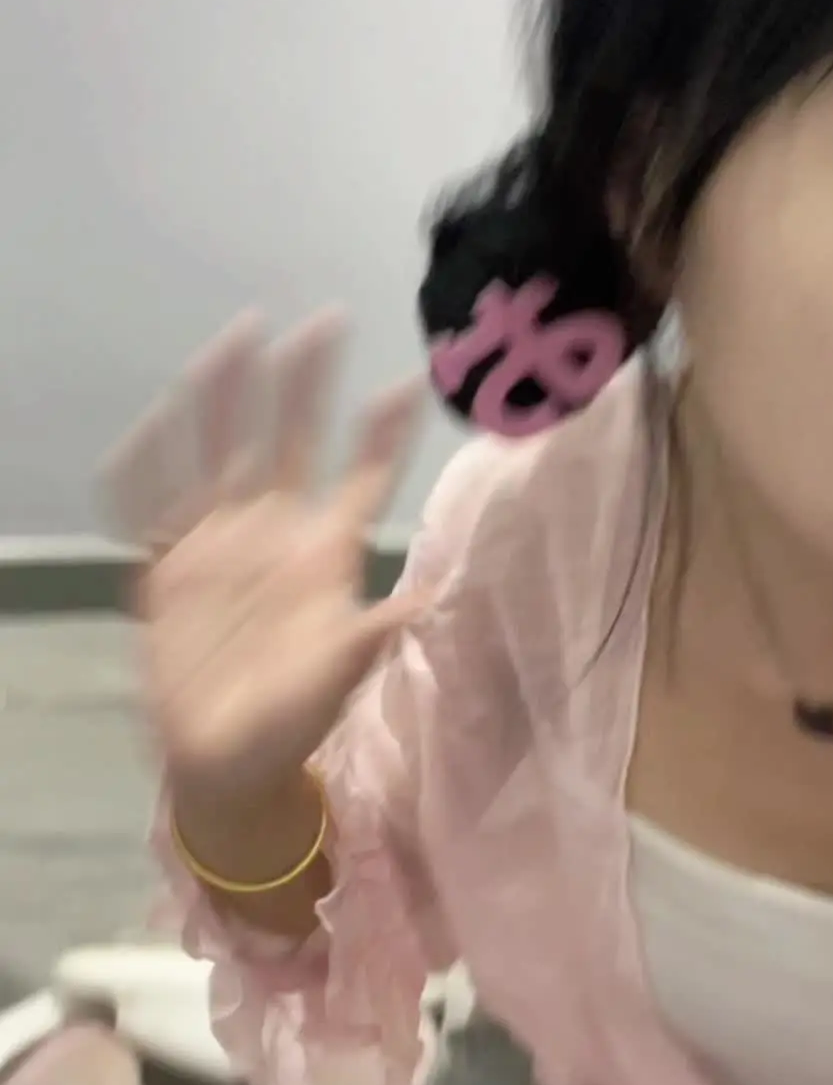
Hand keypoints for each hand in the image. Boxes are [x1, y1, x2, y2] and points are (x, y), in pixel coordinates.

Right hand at [103, 312, 427, 806]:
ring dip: (230, 399)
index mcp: (324, 559)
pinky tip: (154, 420)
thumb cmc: (292, 722)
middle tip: (325, 323)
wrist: (227, 761)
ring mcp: (220, 544)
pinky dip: (151, 464)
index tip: (407, 384)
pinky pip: (153, 504)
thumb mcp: (336, 681)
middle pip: (292, 444)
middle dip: (306, 385)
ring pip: (223, 453)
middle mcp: (275, 536)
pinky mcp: (170, 567)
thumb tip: (428, 600)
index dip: (383, 438)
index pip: (360, 483)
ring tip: (238, 339)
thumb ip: (370, 638)